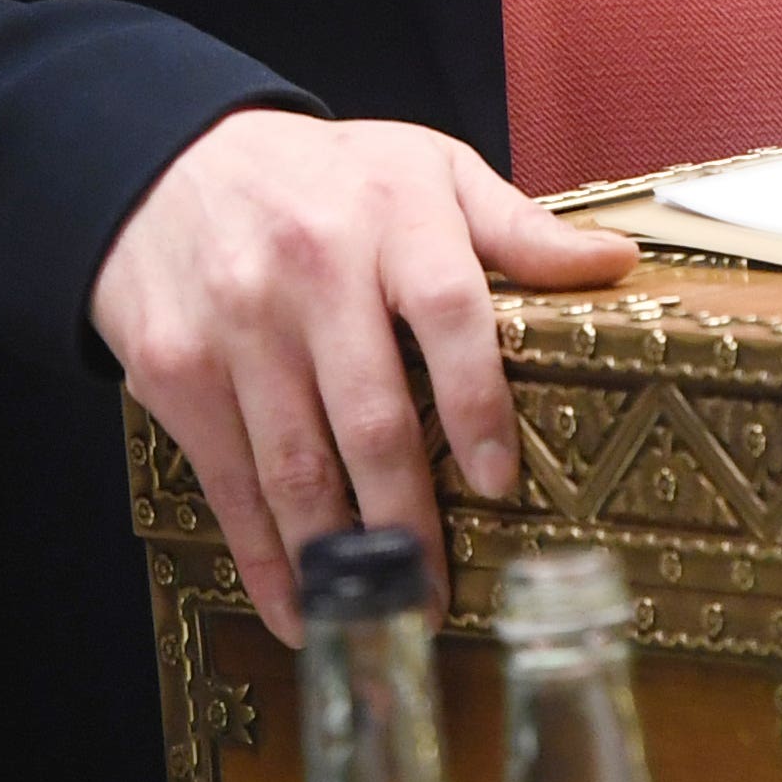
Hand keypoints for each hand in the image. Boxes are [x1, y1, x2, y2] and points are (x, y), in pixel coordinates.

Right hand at [89, 110, 639, 642]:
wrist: (166, 161)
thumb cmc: (324, 177)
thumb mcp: (426, 168)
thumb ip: (517, 228)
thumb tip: (615, 265)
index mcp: (391, 213)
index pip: (449, 310)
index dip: (477, 402)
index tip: (499, 482)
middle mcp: (311, 269)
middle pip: (371, 413)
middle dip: (408, 517)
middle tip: (440, 594)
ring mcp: (237, 325)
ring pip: (295, 464)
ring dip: (341, 556)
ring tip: (383, 620)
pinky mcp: (177, 371)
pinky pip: (227, 480)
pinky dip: (262, 557)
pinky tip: (298, 607)